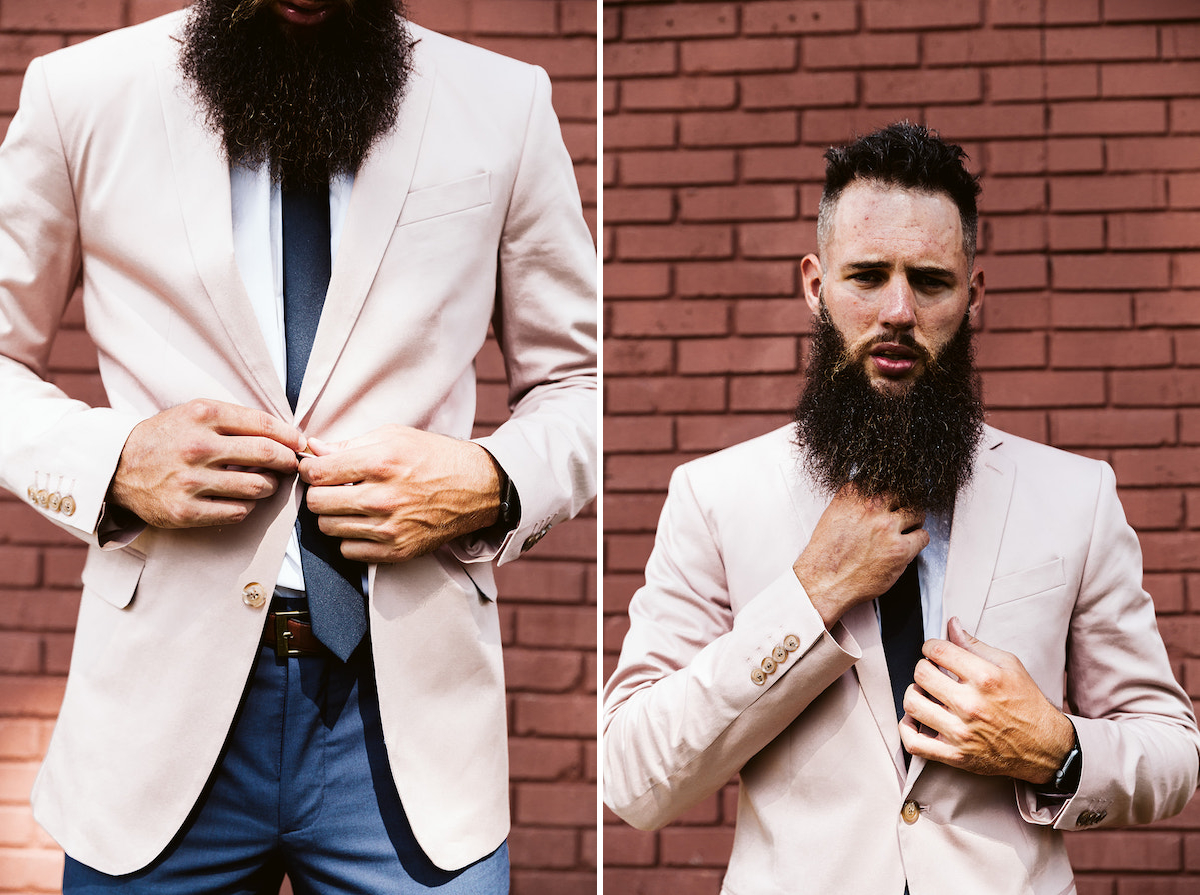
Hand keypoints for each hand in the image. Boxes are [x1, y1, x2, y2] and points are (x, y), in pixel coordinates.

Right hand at [108, 399, 303, 527]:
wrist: (117, 466)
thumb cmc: (167, 437)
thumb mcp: (196, 413)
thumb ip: (236, 419)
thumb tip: (287, 434)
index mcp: (203, 415)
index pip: (263, 425)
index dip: (290, 436)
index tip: (299, 444)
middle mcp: (197, 447)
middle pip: (267, 455)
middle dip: (287, 461)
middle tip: (291, 465)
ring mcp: (190, 481)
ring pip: (257, 487)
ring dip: (270, 486)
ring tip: (266, 482)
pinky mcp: (184, 511)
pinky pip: (237, 512)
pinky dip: (247, 506)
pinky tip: (242, 499)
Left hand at [299, 425, 500, 562]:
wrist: (476, 488)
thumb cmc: (434, 457)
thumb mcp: (395, 436)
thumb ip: (350, 444)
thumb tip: (312, 449)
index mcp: (381, 463)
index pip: (318, 473)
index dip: (308, 470)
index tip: (314, 469)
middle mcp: (383, 498)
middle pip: (317, 503)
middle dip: (318, 493)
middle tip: (332, 488)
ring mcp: (389, 528)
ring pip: (328, 528)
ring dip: (333, 516)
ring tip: (349, 505)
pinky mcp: (397, 551)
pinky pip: (348, 551)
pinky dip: (350, 538)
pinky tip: (364, 523)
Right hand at [792, 483, 929, 626]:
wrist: (823, 581)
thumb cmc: (826, 555)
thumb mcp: (833, 516)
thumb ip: (852, 503)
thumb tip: (870, 499)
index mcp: (852, 495)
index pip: (880, 479)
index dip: (888, 491)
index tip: (890, 496)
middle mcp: (871, 507)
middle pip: (902, 493)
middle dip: (903, 502)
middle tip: (903, 510)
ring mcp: (887, 527)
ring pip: (916, 512)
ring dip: (915, 519)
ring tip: (910, 527)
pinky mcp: (900, 549)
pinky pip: (923, 536)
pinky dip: (919, 540)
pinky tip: (911, 544)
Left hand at [900, 617, 1075, 783]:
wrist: (1045, 747)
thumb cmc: (1026, 702)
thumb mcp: (1009, 665)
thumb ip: (975, 644)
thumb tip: (951, 624)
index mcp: (985, 678)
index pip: (937, 650)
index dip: (931, 646)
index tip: (934, 651)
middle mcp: (971, 705)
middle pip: (921, 674)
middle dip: (923, 668)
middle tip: (932, 672)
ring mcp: (961, 732)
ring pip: (912, 704)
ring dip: (914, 693)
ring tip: (925, 693)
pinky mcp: (956, 756)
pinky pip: (914, 743)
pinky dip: (906, 728)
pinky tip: (916, 718)